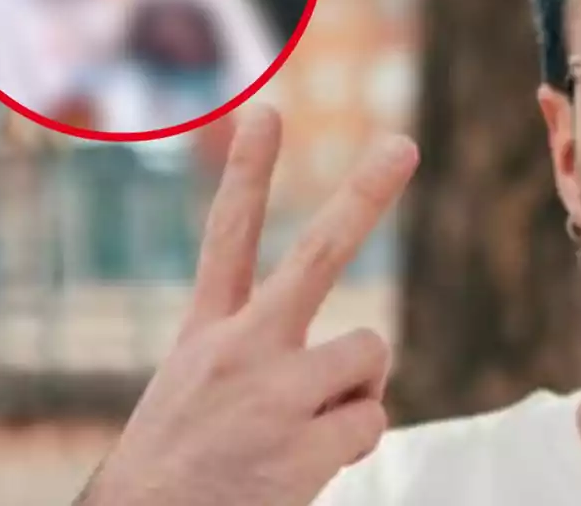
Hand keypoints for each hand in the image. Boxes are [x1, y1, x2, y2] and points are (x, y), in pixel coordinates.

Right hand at [76, 104, 418, 505]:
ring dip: (356, 390)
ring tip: (307, 428)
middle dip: (364, 195)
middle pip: (318, 254)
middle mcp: (240, 349)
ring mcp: (273, 394)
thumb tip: (364, 357)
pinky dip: (351, 445)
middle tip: (402, 145)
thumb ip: (263, 357)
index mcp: (206, 334)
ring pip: (369, 352)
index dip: (249, 172)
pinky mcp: (302, 445)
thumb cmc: (178, 470)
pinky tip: (306, 466)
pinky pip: (370, 422)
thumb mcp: (195, 393)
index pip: (229, 237)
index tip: (267, 110)